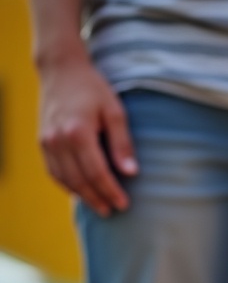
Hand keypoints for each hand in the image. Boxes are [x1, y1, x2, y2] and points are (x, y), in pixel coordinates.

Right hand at [37, 51, 136, 215]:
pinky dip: (67, 184)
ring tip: (100, 206)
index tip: (124, 204)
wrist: (61, 70)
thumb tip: (131, 173)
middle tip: (113, 211)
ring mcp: (46, 141)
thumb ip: (122, 143)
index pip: (97, 172)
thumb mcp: (115, 112)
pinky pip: (53, 171)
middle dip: (97, 198)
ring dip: (82, 195)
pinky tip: (81, 191)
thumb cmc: (93, 89)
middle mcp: (58, 140)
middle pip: (79, 180)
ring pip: (63, 179)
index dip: (111, 191)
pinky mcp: (41, 141)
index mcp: (78, 132)